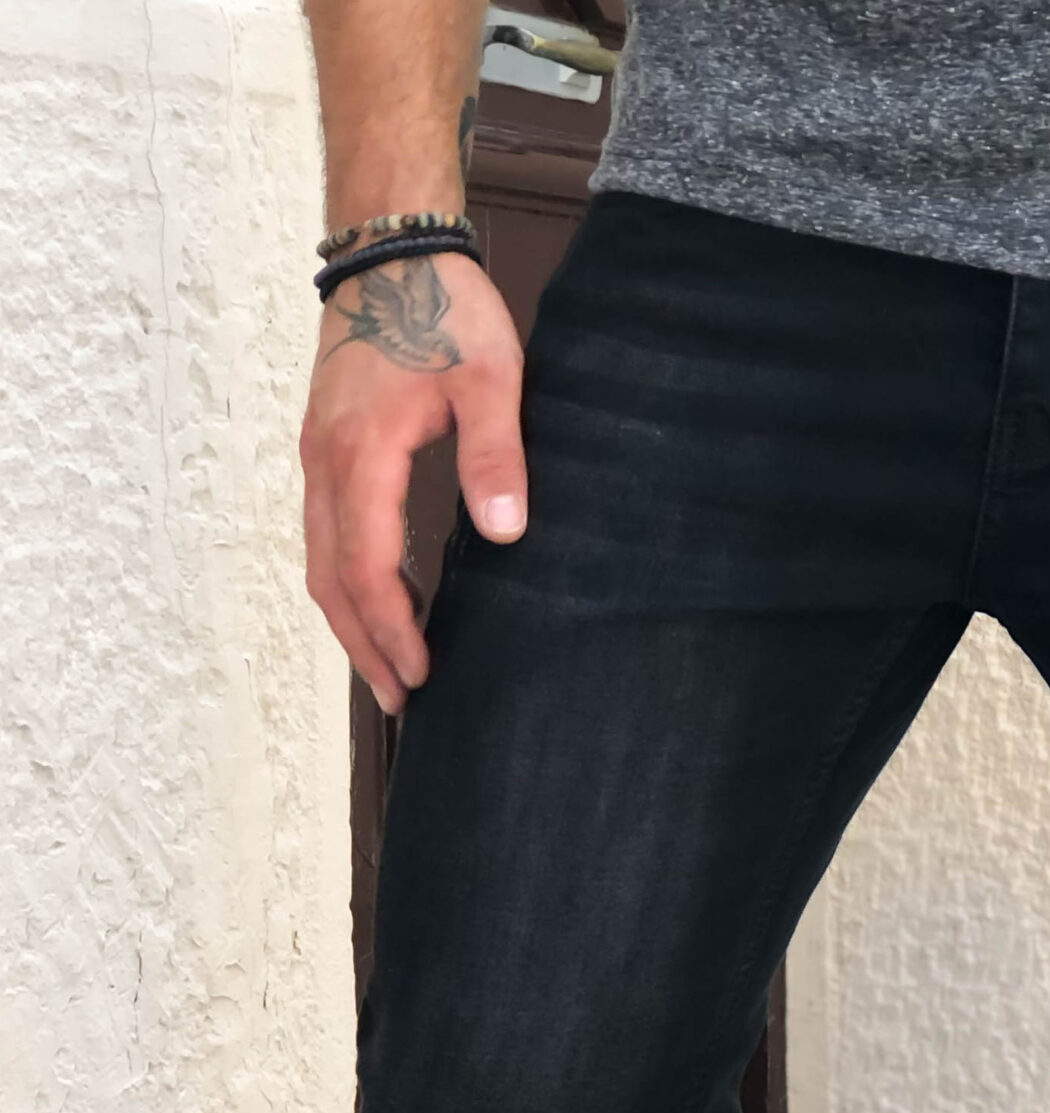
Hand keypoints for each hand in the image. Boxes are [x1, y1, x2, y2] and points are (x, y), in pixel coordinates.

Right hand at [300, 250, 525, 714]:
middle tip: (400, 702)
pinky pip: (326, 532)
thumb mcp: (489, 378)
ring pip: (319, 559)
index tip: (419, 674)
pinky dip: (347, 580)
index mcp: (360, 452)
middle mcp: (324, 462)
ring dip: (351, 619)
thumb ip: (495, 456)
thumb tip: (506, 534)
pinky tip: (382, 602)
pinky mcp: (325, 449)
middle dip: (364, 645)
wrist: (390, 247)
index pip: (364, 566)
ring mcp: (318, 456)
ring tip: (390, 670)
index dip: (390, 629)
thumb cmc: (440, 306)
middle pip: (328, 578)